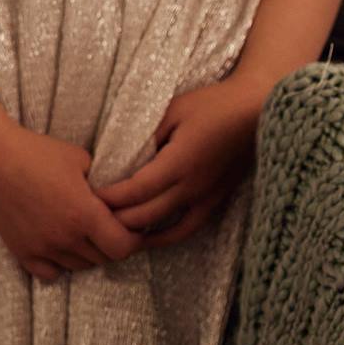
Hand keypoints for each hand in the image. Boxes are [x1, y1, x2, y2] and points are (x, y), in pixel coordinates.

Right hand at [0, 125, 142, 282]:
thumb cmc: (36, 152)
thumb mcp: (81, 159)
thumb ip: (104, 184)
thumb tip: (121, 198)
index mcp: (84, 215)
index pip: (123, 247)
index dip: (133, 241)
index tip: (132, 231)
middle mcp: (65, 238)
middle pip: (104, 258)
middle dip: (112, 245)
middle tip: (108, 230)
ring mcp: (43, 248)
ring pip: (80, 267)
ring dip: (87, 254)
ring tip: (84, 235)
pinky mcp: (22, 252)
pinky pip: (51, 273)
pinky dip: (60, 265)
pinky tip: (60, 247)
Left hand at [93, 77, 263, 249]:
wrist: (254, 113)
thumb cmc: (213, 105)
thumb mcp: (172, 110)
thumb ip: (147, 134)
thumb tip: (122, 153)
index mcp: (179, 163)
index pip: (135, 190)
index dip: (109, 197)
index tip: (89, 195)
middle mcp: (191, 188)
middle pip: (145, 215)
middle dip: (116, 218)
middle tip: (93, 214)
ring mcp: (205, 199)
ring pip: (165, 229)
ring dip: (138, 233)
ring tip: (115, 232)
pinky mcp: (214, 202)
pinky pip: (187, 229)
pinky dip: (165, 237)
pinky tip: (149, 239)